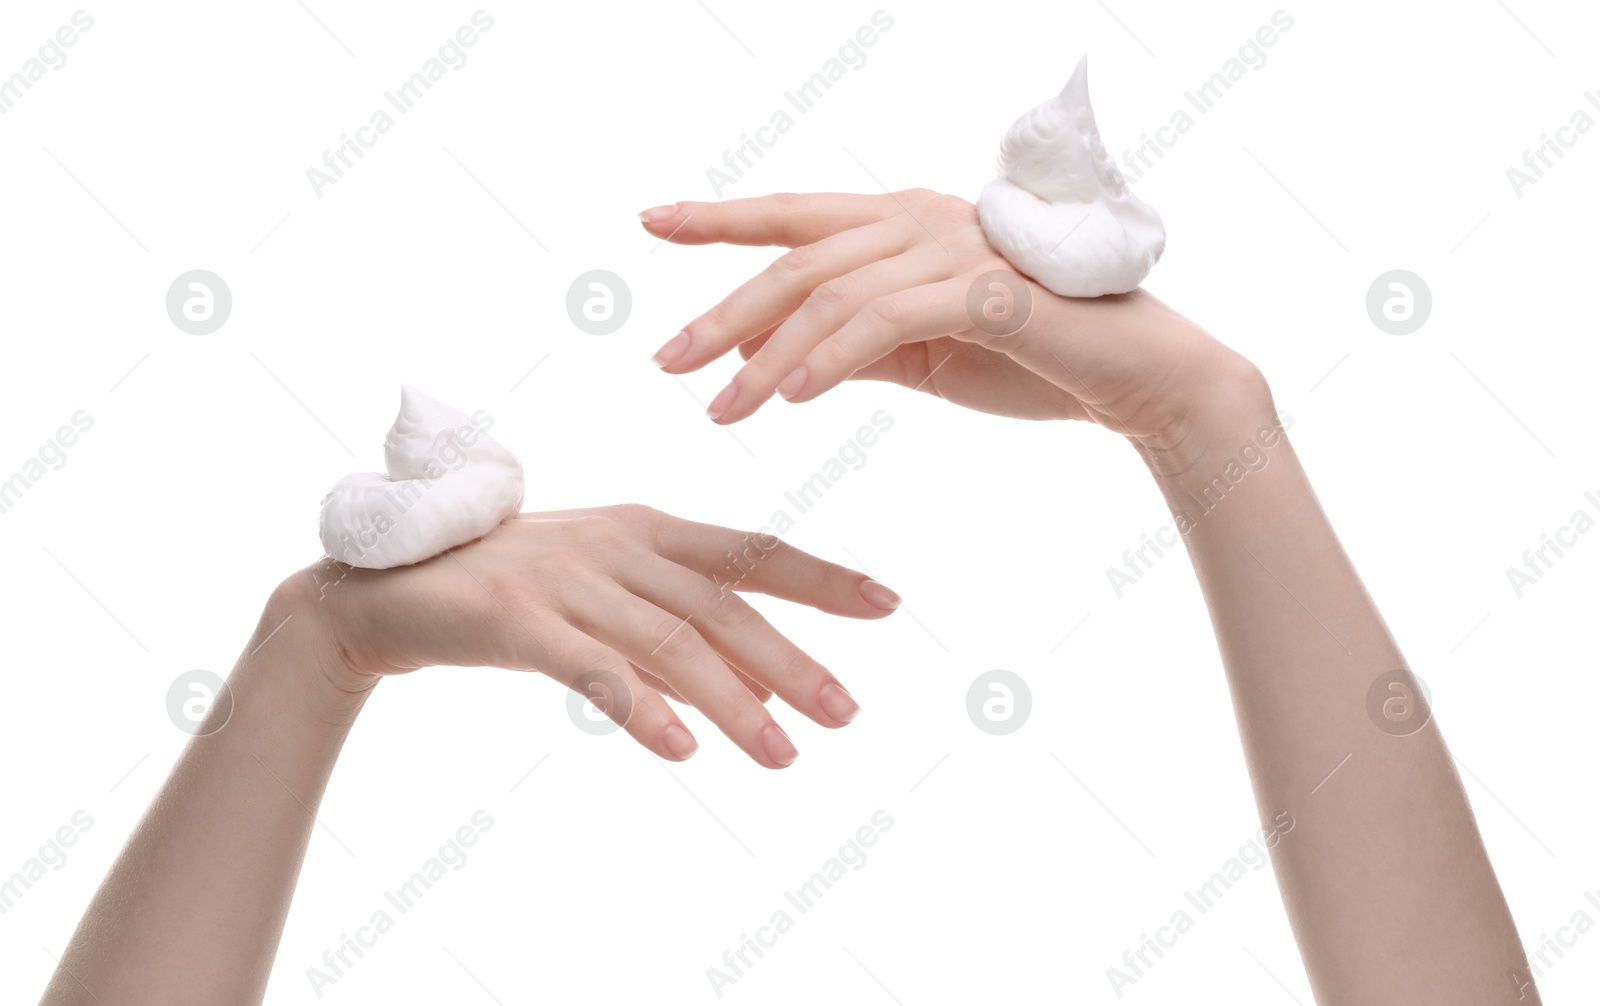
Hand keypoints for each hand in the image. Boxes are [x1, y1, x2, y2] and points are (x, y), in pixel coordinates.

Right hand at [290, 504, 899, 768]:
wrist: (392, 590)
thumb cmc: (515, 589)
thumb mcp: (609, 592)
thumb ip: (683, 627)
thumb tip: (772, 682)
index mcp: (647, 526)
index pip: (751, 551)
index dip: (820, 578)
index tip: (889, 606)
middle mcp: (617, 545)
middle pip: (723, 606)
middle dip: (792, 661)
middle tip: (849, 714)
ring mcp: (567, 579)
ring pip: (670, 643)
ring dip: (733, 703)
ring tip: (784, 758)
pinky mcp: (516, 621)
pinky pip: (592, 669)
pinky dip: (641, 708)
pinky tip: (682, 750)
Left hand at [642, 191, 1266, 459]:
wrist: (1142, 379)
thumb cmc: (1036, 360)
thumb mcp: (926, 354)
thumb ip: (854, 344)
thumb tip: (769, 356)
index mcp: (907, 223)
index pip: (798, 215)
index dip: (722, 217)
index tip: (652, 220)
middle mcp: (923, 219)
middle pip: (799, 258)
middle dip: (721, 309)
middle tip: (664, 362)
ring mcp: (955, 246)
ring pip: (831, 293)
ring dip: (765, 356)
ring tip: (720, 412)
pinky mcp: (984, 291)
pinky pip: (886, 322)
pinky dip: (831, 358)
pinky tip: (789, 398)